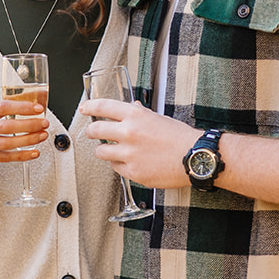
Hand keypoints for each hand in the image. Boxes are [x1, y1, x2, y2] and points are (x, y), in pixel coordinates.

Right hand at [0, 98, 48, 202]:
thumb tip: (22, 106)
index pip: (2, 106)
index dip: (22, 107)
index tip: (37, 108)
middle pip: (6, 127)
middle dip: (29, 125)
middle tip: (44, 123)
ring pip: (6, 144)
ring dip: (27, 141)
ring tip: (41, 136)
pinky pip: (2, 158)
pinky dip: (19, 156)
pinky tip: (32, 153)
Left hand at [81, 98, 195, 190]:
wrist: (194, 157)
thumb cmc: (180, 137)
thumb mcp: (158, 118)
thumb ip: (140, 114)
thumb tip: (130, 107)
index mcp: (135, 115)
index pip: (103, 107)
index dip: (90, 107)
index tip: (84, 109)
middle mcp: (129, 133)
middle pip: (96, 130)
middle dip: (91, 132)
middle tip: (92, 133)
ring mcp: (129, 154)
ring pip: (101, 152)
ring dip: (103, 151)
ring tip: (111, 150)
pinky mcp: (133, 172)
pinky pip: (115, 168)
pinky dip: (119, 164)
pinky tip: (129, 162)